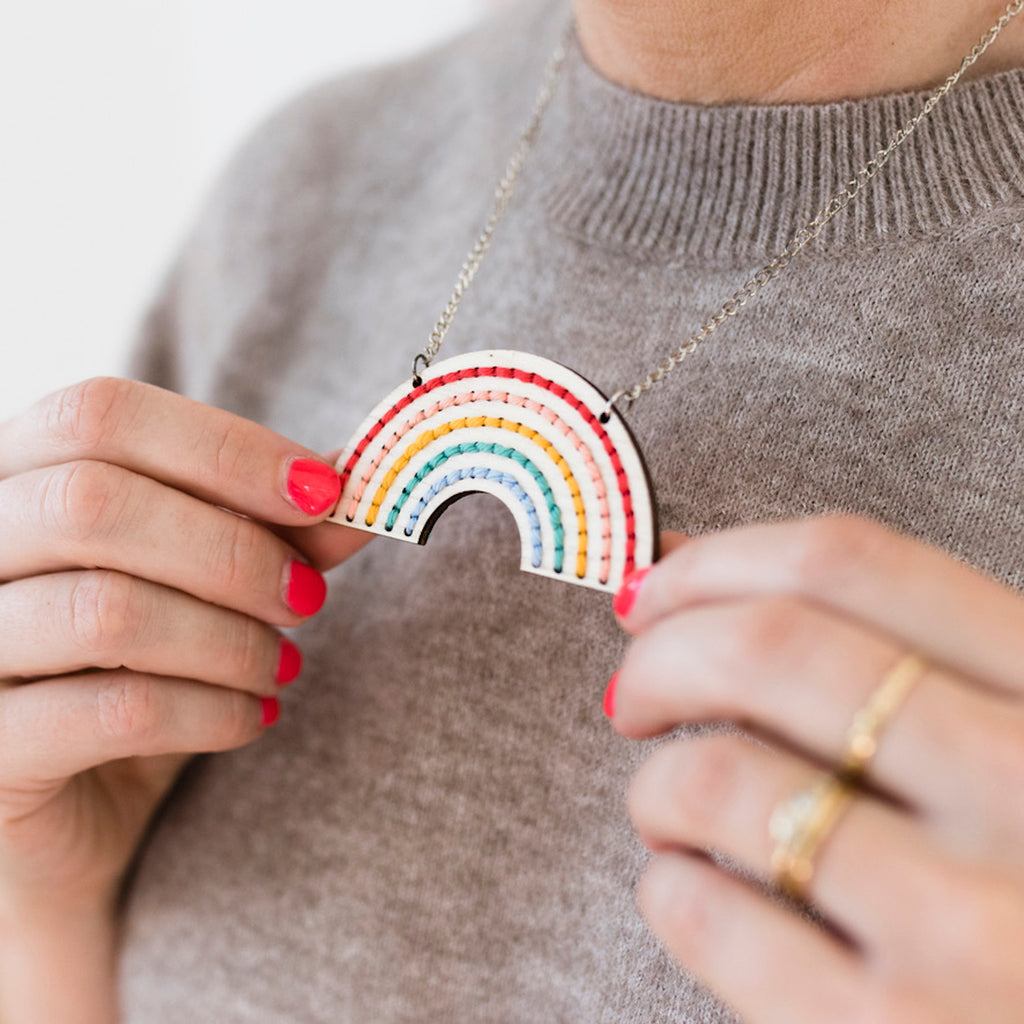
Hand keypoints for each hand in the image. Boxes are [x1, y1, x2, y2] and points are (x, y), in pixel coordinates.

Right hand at [0, 377, 366, 921]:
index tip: (323, 493)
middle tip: (308, 598)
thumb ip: (277, 529)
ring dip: (232, 640)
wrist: (81, 815)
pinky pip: (112, 712)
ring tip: (283, 665)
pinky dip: (212, 712)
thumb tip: (365, 479)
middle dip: (233, 551)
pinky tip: (252, 717)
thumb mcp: (211, 588)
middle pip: (93, 502)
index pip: (100, 414)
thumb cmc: (142, 673)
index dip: (225, 448)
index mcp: (12, 481)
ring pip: (106, 610)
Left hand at [608, 516, 1023, 1023]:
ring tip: (671, 811)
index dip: (714, 563)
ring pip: (717, 776)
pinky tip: (699, 891)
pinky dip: (668, 887)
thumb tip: (685, 559)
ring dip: (656, 783)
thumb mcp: (1011, 741)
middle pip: (765, 648)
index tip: (657, 593)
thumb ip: (886, 658)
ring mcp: (967, 922)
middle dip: (658, 657)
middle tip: (635, 693)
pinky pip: (707, 913)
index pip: (847, 564)